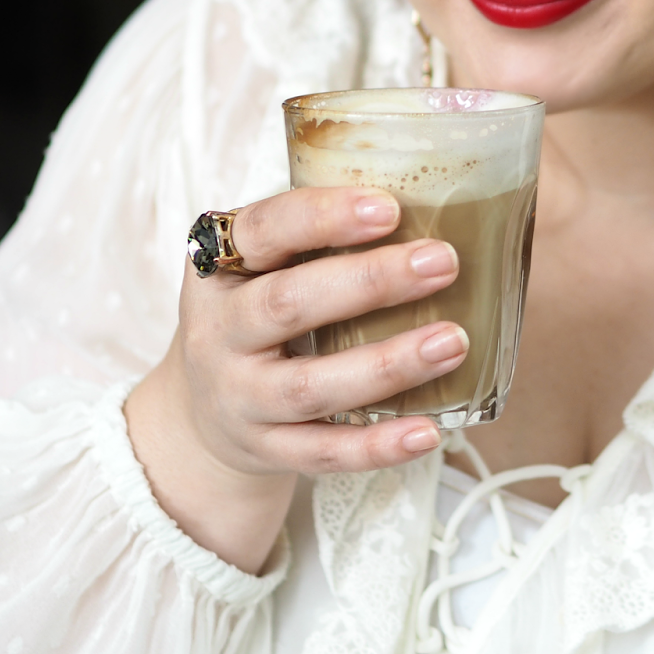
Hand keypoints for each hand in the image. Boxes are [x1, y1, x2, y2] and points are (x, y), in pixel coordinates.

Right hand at [126, 187, 464, 572]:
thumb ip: (319, 235)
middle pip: (288, 305)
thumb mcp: (261, 265)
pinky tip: (428, 430)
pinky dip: (377, 446)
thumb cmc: (256, 312)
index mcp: (219, 268)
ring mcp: (239, 398)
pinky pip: (322, 453)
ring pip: (309, 386)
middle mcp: (219, 333)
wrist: (199, 412)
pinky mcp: (265, 451)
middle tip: (444, 261)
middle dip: (370, 282)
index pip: (263, 230)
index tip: (389, 208)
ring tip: (454, 341)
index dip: (322, 217)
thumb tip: (440, 200)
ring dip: (387, 364)